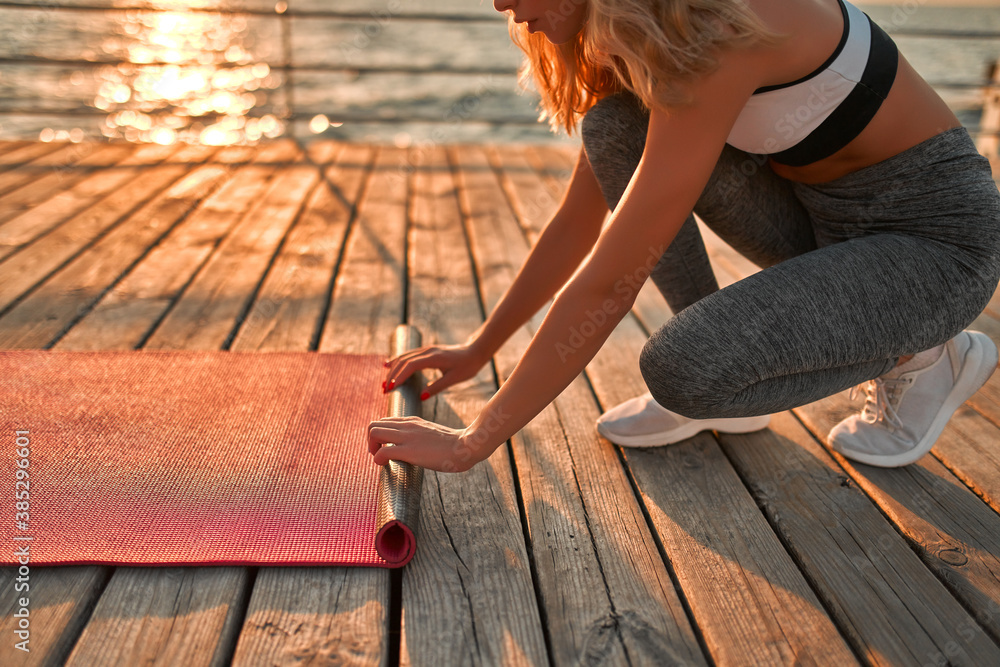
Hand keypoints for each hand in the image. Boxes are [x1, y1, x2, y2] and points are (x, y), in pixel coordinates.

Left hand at [367, 416, 487, 471]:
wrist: (466, 446)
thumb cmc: (455, 444)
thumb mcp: (433, 433)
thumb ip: (420, 435)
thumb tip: (416, 446)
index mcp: (412, 421)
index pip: (383, 421)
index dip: (379, 436)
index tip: (385, 448)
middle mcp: (406, 425)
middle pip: (373, 424)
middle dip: (370, 441)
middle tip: (379, 454)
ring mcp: (407, 437)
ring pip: (373, 432)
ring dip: (371, 448)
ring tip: (381, 459)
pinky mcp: (409, 451)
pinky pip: (382, 453)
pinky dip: (378, 460)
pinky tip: (387, 466)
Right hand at [383, 342, 488, 399]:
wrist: (475, 351)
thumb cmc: (467, 366)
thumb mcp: (453, 379)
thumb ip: (437, 387)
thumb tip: (421, 397)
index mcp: (433, 358)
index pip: (410, 366)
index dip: (398, 377)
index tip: (390, 388)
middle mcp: (427, 351)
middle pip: (404, 361)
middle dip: (392, 375)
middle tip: (384, 390)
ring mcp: (427, 350)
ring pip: (404, 357)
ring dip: (393, 369)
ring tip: (385, 382)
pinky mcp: (427, 351)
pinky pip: (409, 355)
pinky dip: (398, 361)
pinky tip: (389, 365)